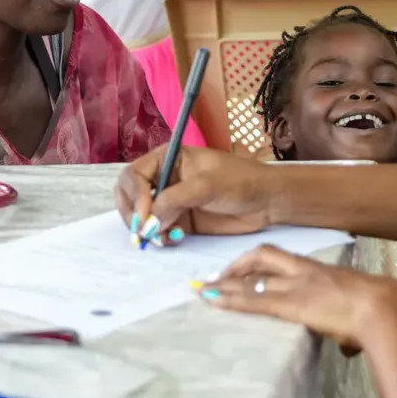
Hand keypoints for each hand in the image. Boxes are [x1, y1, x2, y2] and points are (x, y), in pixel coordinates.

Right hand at [115, 145, 272, 243]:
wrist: (267, 201)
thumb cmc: (241, 181)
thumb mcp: (207, 185)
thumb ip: (174, 200)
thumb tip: (148, 221)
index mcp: (168, 158)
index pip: (135, 175)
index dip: (135, 196)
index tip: (144, 215)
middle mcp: (165, 178)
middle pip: (130, 195)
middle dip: (133, 215)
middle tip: (143, 233)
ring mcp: (171, 200)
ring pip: (141, 216)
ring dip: (145, 229)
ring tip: (162, 238)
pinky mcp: (180, 220)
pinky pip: (158, 230)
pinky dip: (158, 237)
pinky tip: (172, 239)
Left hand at [198, 245, 396, 354]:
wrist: (383, 307)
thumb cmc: (379, 310)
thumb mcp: (356, 309)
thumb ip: (345, 324)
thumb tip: (348, 344)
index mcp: (320, 270)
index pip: (282, 259)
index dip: (260, 262)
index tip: (244, 269)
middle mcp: (303, 271)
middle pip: (263, 255)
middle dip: (238, 264)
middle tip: (219, 276)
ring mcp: (295, 285)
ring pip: (251, 279)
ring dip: (225, 284)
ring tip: (203, 290)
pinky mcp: (290, 303)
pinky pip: (253, 299)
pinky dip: (230, 299)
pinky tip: (213, 299)